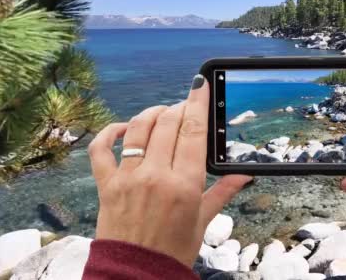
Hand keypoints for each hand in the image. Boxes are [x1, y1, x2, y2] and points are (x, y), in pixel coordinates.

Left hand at [88, 75, 251, 266]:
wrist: (137, 275)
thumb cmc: (173, 251)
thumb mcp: (203, 221)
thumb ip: (222, 192)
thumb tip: (244, 176)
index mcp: (185, 185)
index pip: (194, 131)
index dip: (198, 103)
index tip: (201, 86)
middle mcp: (156, 176)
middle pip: (168, 123)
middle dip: (178, 108)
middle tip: (184, 108)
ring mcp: (128, 178)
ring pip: (138, 129)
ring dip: (151, 114)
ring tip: (161, 113)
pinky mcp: (106, 185)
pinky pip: (101, 149)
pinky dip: (110, 133)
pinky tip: (122, 129)